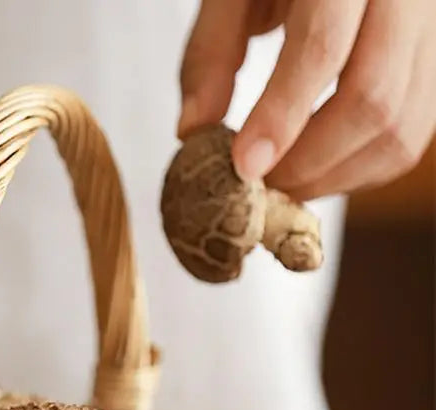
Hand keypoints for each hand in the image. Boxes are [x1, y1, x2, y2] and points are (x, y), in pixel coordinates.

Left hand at [178, 0, 435, 199]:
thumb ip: (211, 53)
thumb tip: (193, 131)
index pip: (322, 46)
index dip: (281, 116)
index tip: (244, 167)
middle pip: (372, 97)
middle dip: (308, 161)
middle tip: (257, 187)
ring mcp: (431, 26)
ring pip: (401, 125)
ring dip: (335, 177)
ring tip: (281, 184)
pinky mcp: (435, 60)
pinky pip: (413, 132)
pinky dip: (362, 169)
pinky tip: (317, 171)